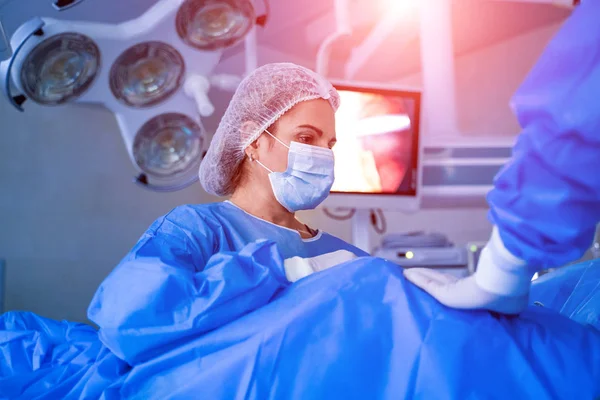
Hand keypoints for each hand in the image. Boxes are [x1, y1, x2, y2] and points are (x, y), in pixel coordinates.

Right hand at [403, 227, 533, 313]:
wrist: (503, 289)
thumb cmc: (506, 285)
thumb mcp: (503, 275)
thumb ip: (499, 267)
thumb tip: (508, 253)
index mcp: (472, 291)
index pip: (452, 284)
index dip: (441, 280)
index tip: (432, 277)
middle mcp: (459, 293)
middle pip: (438, 282)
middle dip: (425, 278)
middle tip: (412, 274)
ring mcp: (451, 294)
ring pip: (431, 282)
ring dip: (419, 277)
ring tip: (407, 273)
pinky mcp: (445, 296)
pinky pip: (428, 285)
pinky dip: (417, 279)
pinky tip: (406, 274)